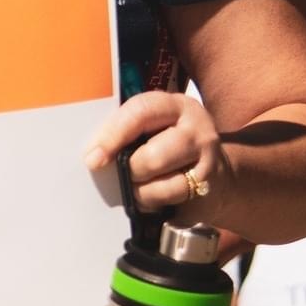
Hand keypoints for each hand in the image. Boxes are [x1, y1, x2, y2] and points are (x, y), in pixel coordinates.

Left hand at [85, 90, 230, 220]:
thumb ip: (123, 133)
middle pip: (152, 154)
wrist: (213, 174)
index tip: (92, 158)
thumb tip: (93, 156)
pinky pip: (170, 197)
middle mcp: (197, 128)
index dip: (112, 135)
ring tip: (140, 183)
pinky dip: (153, 200)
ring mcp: (208, 158)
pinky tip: (154, 195)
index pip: (141, 112)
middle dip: (130, 169)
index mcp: (174, 106)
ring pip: (162, 182)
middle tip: (125, 172)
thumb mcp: (148, 130)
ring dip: (140, 188)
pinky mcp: (209, 185)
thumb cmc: (166, 147)